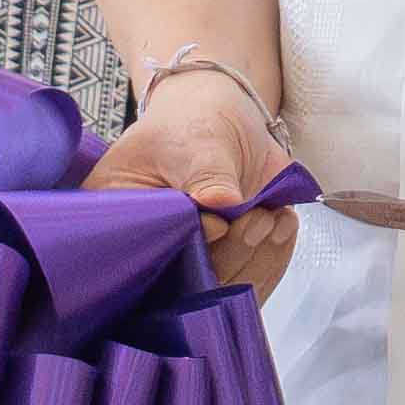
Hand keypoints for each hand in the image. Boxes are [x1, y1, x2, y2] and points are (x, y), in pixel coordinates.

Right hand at [116, 64, 306, 289]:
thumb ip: (207, 174)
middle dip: (230, 252)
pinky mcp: (224, 260)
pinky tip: (282, 222)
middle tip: (255, 219)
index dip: (188, 244)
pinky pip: (249, 277)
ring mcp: (190, 257)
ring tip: (271, 215)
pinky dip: (273, 254)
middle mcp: (153, 246)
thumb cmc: (195, 123)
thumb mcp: (198, 139)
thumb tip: (220, 209)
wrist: (223, 119)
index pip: (149, 252)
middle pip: (186, 279)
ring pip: (223, 285)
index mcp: (122, 215)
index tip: (218, 222)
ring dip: (257, 255)